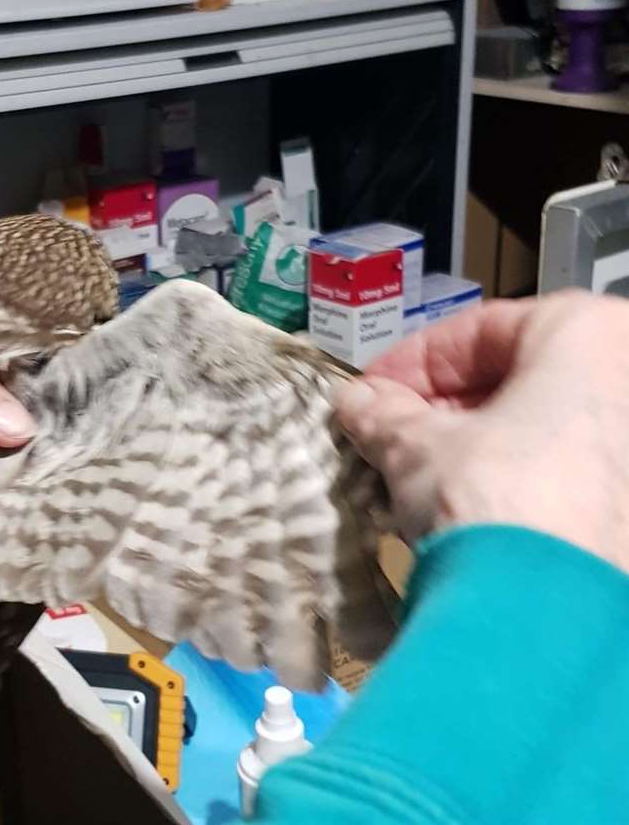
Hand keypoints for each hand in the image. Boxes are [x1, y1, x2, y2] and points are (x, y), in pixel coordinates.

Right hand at [335, 290, 628, 573]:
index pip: (481, 330)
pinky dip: (528, 485)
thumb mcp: (417, 447)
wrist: (556, 622)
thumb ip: (385, 415)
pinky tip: (475, 517)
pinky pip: (577, 476)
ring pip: (553, 431)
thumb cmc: (497, 499)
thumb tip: (359, 404)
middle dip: (450, 412)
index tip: (370, 395)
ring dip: (485, 450)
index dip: (412, 363)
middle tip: (391, 441)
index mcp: (592, 333)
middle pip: (524, 381)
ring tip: (423, 484)